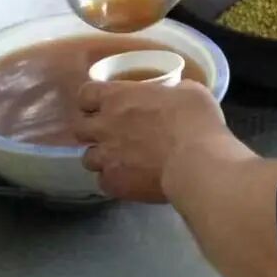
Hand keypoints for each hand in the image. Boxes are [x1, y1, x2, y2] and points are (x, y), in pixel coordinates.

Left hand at [73, 79, 229, 201]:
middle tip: (112, 134)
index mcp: (118, 97)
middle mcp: (104, 126)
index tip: (103, 104)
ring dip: (102, 158)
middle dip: (92, 131)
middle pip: (80, 128)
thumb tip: (175, 95)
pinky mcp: (114, 184)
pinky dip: (114, 180)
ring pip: (88, 158)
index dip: (92, 100)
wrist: (196, 162)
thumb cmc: (195, 120)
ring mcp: (106, 157)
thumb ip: (171, 93)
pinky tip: (131, 180)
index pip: (86, 94)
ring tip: (122, 161)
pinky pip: (104, 182)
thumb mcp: (189, 91)